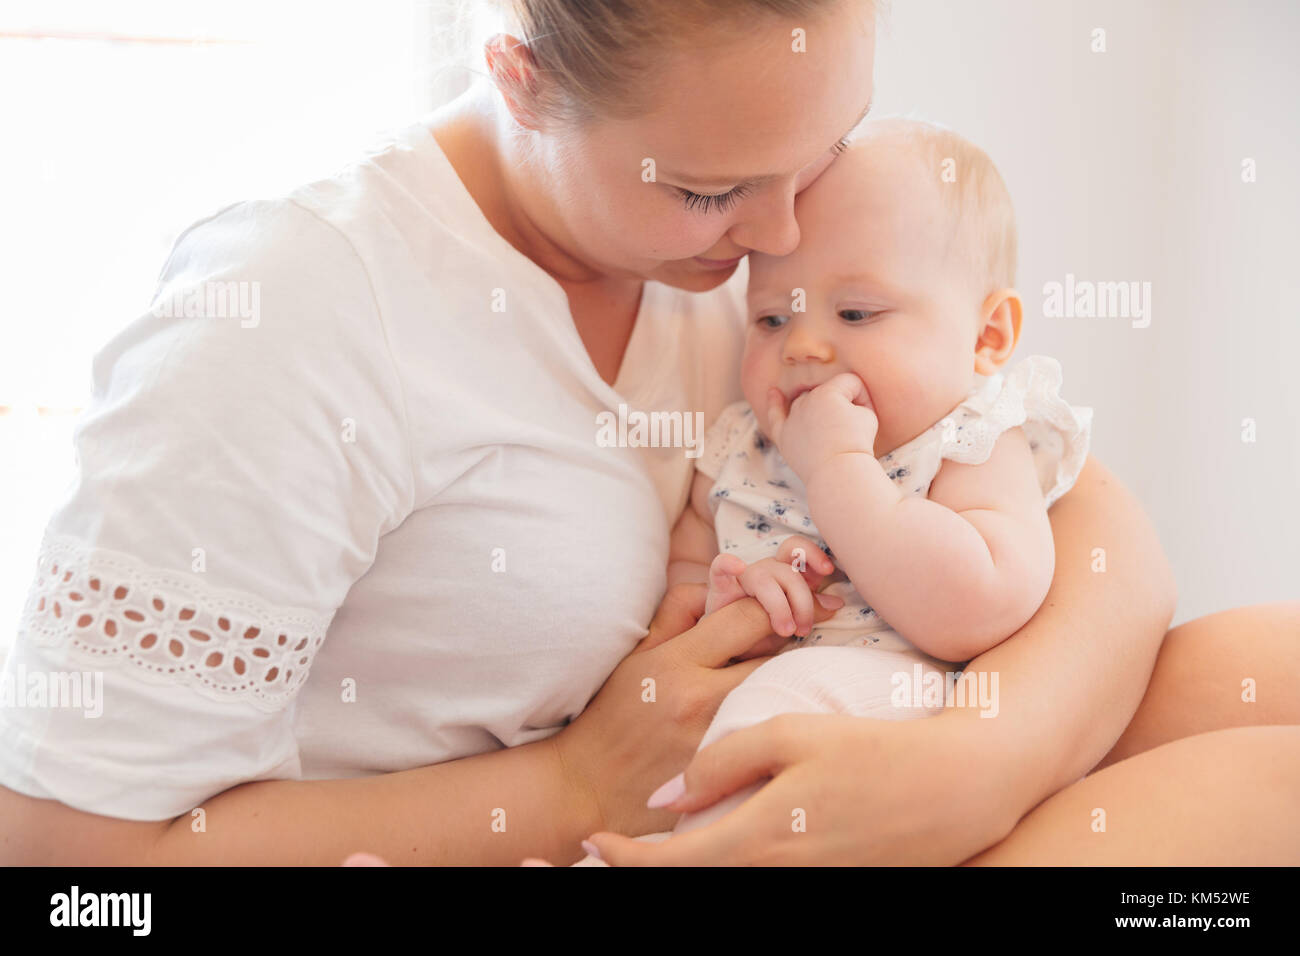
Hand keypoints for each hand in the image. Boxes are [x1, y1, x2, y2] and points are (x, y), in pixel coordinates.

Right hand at [551, 583, 840, 837]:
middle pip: (777, 655)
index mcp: (675, 663)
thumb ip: (681, 610)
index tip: (772, 614)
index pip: (750, 615)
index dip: (770, 606)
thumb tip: (730, 576)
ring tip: (768, 683)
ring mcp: (718, 740)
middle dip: (783, 646)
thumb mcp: (636, 654)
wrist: (587, 790)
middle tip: (776, 649)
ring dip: (784, 682)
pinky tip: (766, 723)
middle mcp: (701, 701)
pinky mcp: (729, 775)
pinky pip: (771, 735)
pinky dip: (775, 721)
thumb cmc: (612, 717)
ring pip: (781, 694)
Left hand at [582, 711, 1018, 864]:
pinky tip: (715, 846)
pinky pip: (761, 879)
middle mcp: (776, 875)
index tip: (593, 844)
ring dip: (686, 869)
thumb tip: (669, 797)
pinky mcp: (828, 884)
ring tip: (652, 850)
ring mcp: (804, 885)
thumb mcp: (793, 736)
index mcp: (760, 838)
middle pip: (692, 882)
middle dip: (644, 870)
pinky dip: (726, 867)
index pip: (671, 865)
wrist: (959, 790)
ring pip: (725, 883)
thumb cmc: (874, 752)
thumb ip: (725, 763)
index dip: (624, 860)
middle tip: (604, 854)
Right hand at [704, 537, 841, 659]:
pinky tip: (737, 566)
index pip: (799, 552)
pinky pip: (720, 567)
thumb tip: (836, 603)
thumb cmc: (762, 636)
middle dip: (802, 600)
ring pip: (763, 573)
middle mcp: (765, 572)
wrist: (727, 652)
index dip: (813, 555)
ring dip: (778, 605)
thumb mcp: (793, 625)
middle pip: (787, 570)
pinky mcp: (719, 586)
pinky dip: (729, 563)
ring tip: (784, 631)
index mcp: (785, 577)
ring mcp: (742, 578)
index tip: (828, 570)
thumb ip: (811, 610)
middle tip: (803, 630)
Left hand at [764, 372, 878, 481]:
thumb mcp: (868, 415)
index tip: (867, 419)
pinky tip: (773, 392)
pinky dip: (774, 403)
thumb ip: (856, 401)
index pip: (851, 383)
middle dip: (844, 406)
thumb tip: (843, 405)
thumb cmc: (856, 444)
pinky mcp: (784, 436)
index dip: (864, 399)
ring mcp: (793, 418)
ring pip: (808, 404)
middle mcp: (806, 400)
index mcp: (828, 391)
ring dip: (821, 411)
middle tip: (852, 430)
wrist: (838, 473)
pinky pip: (775, 415)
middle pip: (830, 393)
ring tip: (833, 430)